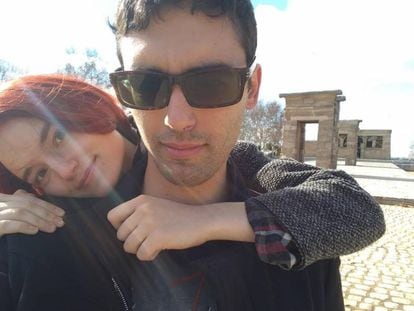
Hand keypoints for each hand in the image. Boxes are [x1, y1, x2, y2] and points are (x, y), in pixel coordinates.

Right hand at [0, 189, 64, 237]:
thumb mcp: (4, 213)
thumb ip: (16, 204)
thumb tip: (31, 196)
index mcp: (3, 199)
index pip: (29, 199)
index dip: (47, 206)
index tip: (62, 213)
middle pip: (28, 204)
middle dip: (47, 213)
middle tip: (61, 222)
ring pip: (21, 212)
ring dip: (40, 220)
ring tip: (52, 228)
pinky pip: (9, 224)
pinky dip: (24, 226)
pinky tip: (35, 231)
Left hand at [107, 195, 254, 260]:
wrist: (202, 220)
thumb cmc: (179, 216)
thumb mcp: (156, 205)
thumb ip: (139, 212)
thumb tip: (121, 230)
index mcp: (140, 200)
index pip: (112, 216)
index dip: (119, 228)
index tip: (133, 231)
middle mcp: (143, 210)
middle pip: (120, 235)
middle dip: (132, 242)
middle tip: (148, 240)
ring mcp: (150, 223)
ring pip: (129, 246)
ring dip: (140, 250)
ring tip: (154, 245)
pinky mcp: (158, 237)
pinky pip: (142, 255)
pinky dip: (149, 256)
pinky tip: (159, 250)